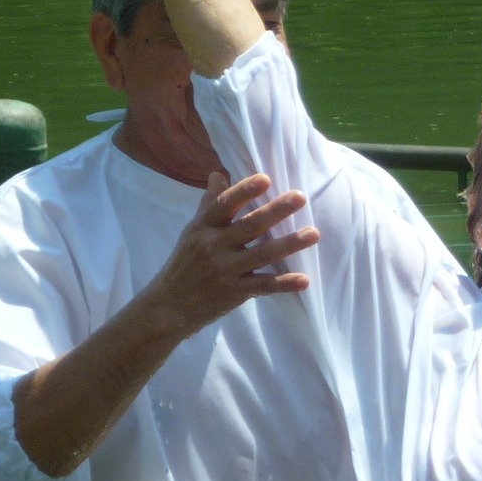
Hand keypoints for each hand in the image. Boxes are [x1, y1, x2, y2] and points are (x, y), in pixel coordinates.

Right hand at [142, 173, 318, 337]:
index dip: (244, 191)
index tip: (266, 178)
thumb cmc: (184, 263)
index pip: (224, 204)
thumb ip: (209, 204)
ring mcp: (225, 271)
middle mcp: (214, 246)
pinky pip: (263, 286)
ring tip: (314, 234)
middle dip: (275, 211)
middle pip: (249, 226)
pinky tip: (304, 280)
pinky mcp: (234, 293)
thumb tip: (218, 174)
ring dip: (289, 244)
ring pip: (261, 254)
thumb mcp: (192, 231)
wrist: (168, 306)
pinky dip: (284, 284)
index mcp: (204, 228)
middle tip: (300, 197)